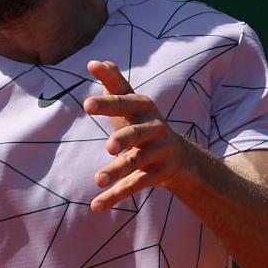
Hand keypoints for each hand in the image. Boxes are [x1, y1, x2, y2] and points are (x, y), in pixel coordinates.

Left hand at [81, 59, 212, 213]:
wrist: (180, 158)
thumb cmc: (144, 124)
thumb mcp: (132, 104)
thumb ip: (115, 83)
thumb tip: (94, 61)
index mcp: (145, 108)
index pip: (127, 101)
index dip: (108, 103)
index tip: (86, 104)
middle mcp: (155, 129)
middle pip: (138, 133)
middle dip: (125, 138)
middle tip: (109, 146)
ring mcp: (158, 153)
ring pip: (137, 163)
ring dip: (118, 171)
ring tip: (98, 179)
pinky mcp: (158, 175)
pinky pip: (135, 186)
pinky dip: (115, 196)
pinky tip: (96, 206)